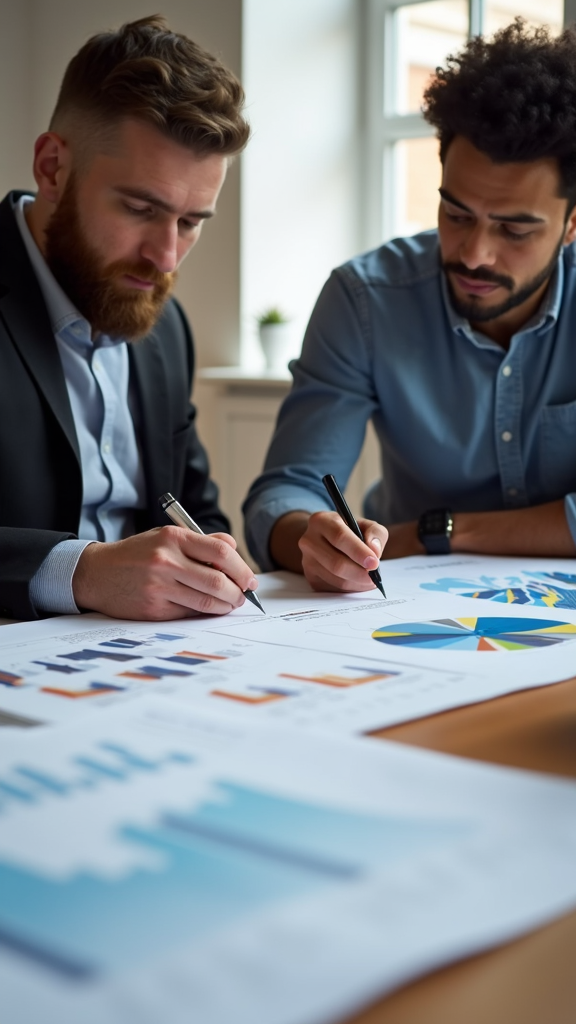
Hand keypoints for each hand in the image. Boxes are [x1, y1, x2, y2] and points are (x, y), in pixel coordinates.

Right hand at [72, 526, 258, 619]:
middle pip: (218, 581)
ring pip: (206, 602)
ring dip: (225, 606)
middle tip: (242, 596)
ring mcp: (158, 587)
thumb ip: (202, 541)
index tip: (249, 579)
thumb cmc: (138, 553)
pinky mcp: (153, 609)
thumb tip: (233, 548)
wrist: (95, 573)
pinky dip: (203, 613)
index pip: (221, 553)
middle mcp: (166, 561)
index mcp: (173, 538)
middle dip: (237, 593)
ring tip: (228, 604)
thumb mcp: (166, 536)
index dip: (242, 569)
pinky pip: (189, 613)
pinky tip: (205, 609)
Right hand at [297, 511, 387, 591]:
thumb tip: (374, 551)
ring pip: (336, 579)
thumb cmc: (350, 532)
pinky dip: (351, 588)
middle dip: (360, 573)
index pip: (339, 537)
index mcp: (321, 521)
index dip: (358, 551)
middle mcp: (309, 540)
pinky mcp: (311, 578)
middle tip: (374, 577)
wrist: (327, 541)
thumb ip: (375, 534)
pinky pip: (334, 589)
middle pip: (336, 563)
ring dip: (358, 583)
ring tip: (370, 579)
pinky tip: (359, 581)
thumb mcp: (366, 525)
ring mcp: (307, 561)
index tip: (374, 562)